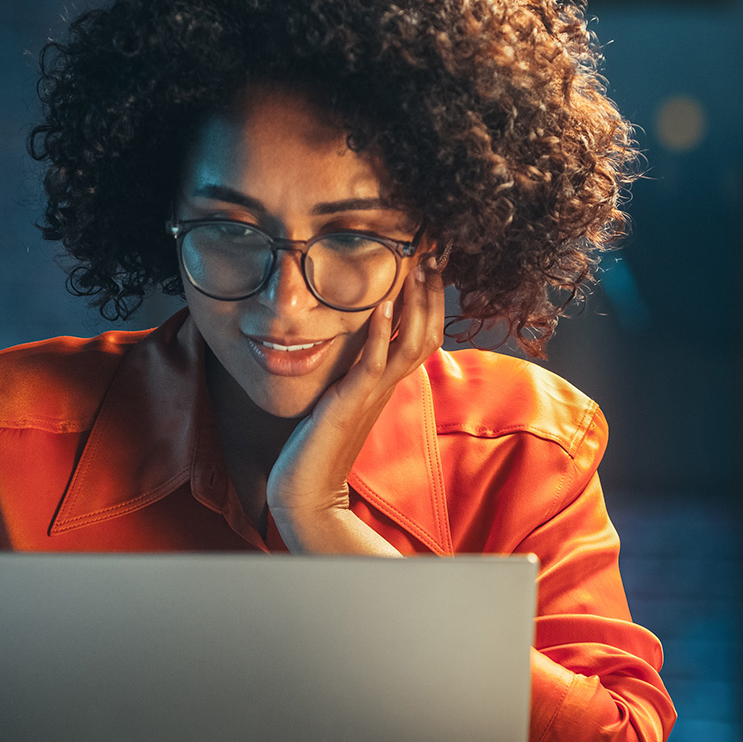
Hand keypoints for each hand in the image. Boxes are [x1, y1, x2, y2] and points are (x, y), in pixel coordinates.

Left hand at [267, 248, 447, 553]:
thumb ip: (353, 372)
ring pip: (412, 343)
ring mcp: (373, 394)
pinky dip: (381, 331)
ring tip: (418, 267)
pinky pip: (374, 363)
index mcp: (387, 383)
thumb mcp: (341, 397)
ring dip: (416, 303)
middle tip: (436, 252)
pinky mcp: (352, 401)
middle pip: (429, 332)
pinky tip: (382, 303)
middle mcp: (388, 386)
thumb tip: (355, 344)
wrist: (306, 489)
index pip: (424, 333)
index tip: (432, 261)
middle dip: (433, 291)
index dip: (432, 299)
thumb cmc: (317, 445)